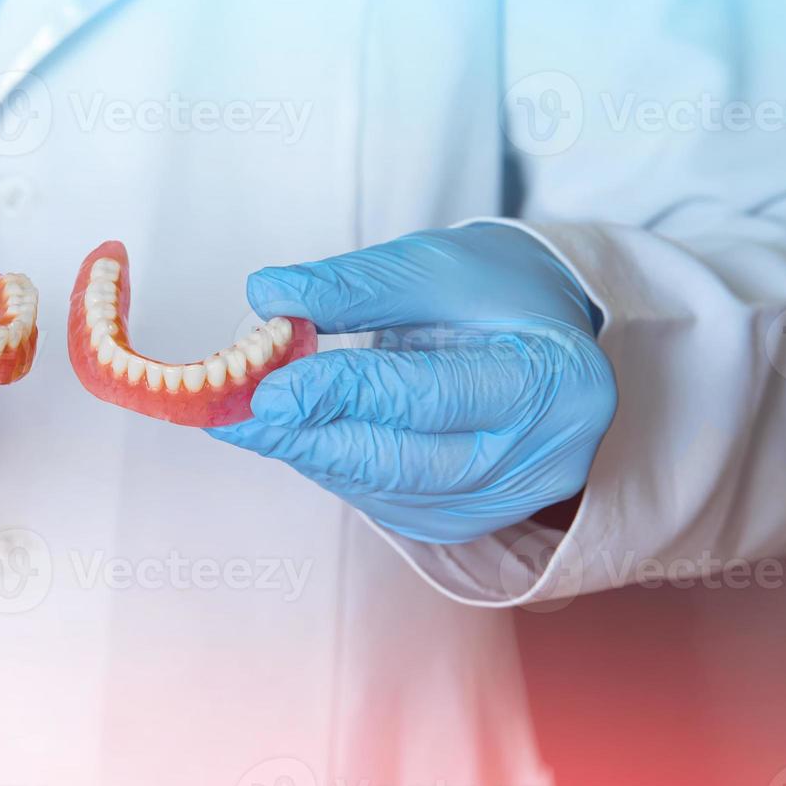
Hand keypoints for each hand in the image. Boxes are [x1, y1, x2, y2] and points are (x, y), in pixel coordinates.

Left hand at [208, 224, 616, 542]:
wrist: (545, 336)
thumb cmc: (494, 293)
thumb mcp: (432, 265)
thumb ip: (352, 285)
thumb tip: (266, 294)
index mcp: (552, 380)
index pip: (430, 396)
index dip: (343, 393)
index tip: (269, 387)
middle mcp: (541, 458)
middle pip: (404, 461)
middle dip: (309, 436)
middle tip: (233, 414)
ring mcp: (504, 500)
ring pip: (384, 488)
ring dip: (310, 452)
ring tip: (249, 416)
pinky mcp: (465, 519)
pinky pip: (382, 499)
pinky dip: (332, 466)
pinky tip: (299, 433)